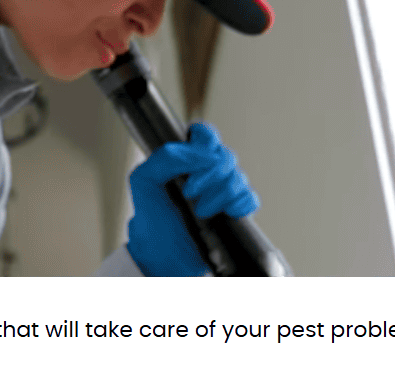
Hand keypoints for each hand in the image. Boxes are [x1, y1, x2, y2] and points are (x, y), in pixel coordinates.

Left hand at [125, 122, 258, 275]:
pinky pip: (251, 199)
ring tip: (201, 212)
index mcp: (186, 161)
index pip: (205, 135)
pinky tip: (225, 214)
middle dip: (209, 176)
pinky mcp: (236, 212)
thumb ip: (165, 157)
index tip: (195, 161)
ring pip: (239, 178)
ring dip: (220, 195)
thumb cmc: (152, 220)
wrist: (163, 258)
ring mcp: (223, 193)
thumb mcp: (143, 182)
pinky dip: (239, 205)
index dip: (204, 142)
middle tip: (190, 193)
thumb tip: (202, 154)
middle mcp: (207, 173)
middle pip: (226, 156)